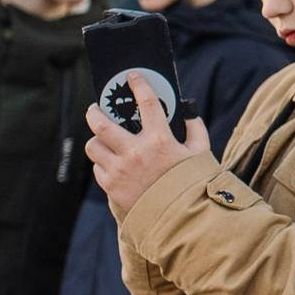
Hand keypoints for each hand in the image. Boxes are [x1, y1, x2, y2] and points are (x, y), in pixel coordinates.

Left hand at [85, 73, 209, 215]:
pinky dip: (104, 164)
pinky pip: (98, 168)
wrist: (181, 219)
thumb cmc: (193, 184)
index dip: (139, 84)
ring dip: (97, 141)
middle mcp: (135, 152)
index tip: (132, 76)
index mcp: (160, 140)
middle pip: (100, 124)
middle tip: (95, 108)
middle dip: (94, 112)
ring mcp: (120, 170)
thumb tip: (188, 112)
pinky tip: (114, 164)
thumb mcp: (201, 153)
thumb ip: (195, 128)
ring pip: (93, 146)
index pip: (147, 102)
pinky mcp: (111, 186)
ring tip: (104, 140)